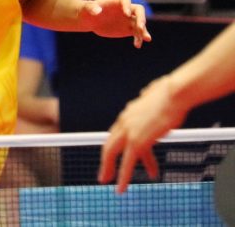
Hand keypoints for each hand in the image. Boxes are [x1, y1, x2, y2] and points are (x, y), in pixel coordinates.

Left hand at [78, 0, 151, 47]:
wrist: (90, 19)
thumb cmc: (88, 10)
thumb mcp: (87, 8)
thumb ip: (91, 8)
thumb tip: (97, 11)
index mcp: (116, 2)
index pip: (126, 1)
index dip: (127, 6)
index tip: (127, 14)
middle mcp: (125, 9)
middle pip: (138, 11)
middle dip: (141, 18)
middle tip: (140, 27)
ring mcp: (128, 19)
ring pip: (140, 24)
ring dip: (144, 31)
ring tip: (146, 39)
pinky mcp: (128, 29)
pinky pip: (136, 33)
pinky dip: (138, 39)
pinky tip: (137, 45)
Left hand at [97, 76, 188, 192]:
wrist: (174, 94)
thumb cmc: (170, 93)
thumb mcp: (153, 95)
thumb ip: (147, 98)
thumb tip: (147, 92)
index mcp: (127, 113)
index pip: (116, 133)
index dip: (114, 146)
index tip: (113, 157)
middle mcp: (124, 122)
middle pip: (109, 145)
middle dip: (106, 162)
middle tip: (104, 175)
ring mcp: (129, 132)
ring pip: (113, 156)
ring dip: (114, 172)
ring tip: (117, 186)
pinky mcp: (137, 141)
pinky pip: (127, 164)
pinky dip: (123, 177)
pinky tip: (121, 187)